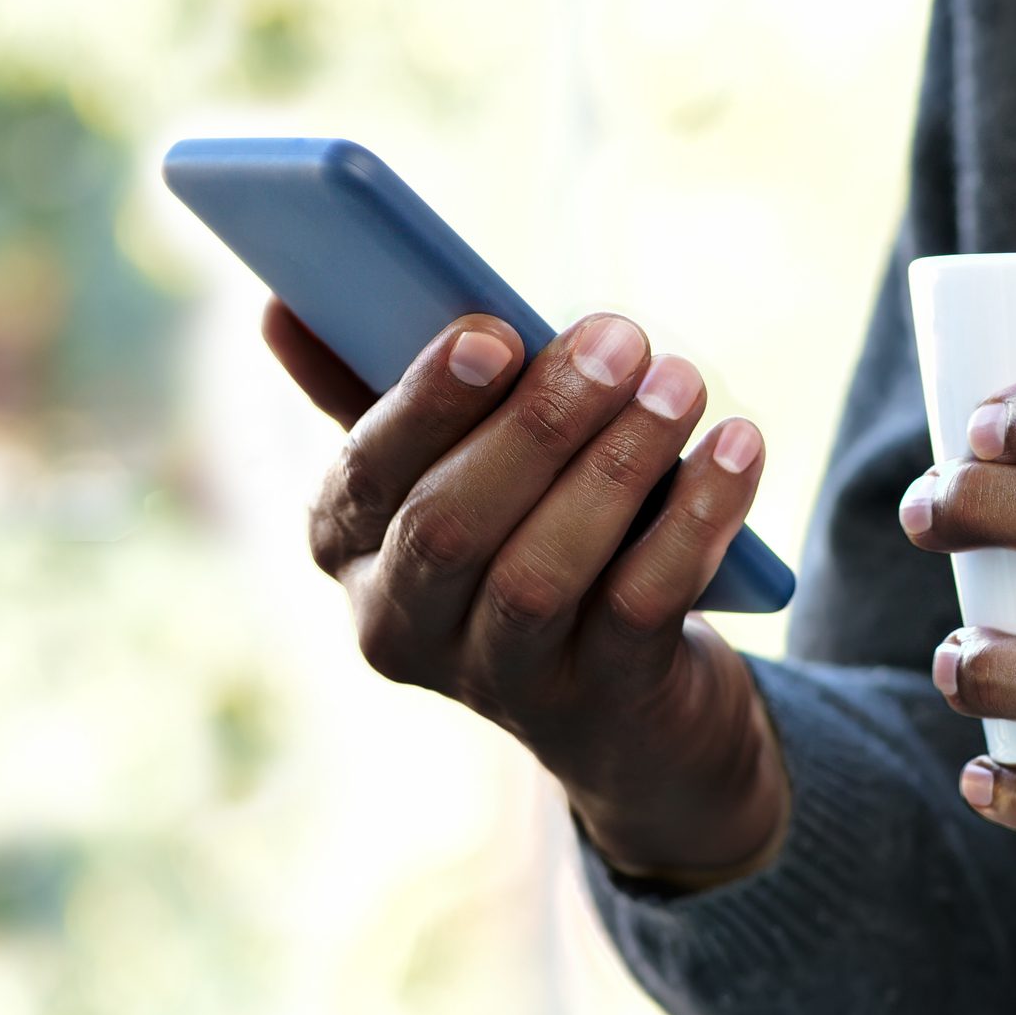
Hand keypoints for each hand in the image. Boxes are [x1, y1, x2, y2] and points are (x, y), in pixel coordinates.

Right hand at [263, 299, 787, 887]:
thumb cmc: (524, 537)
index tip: (493, 330)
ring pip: (543, 572)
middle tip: (620, 338)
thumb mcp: (448, 467)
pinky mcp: (602, 703)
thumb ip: (376, 390)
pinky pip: (643, 606)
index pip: (363, 476)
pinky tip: (737, 447)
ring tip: (680, 381)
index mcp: (347, 548)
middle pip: (451, 526)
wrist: (628, 710)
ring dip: (620, 464)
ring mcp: (501, 679)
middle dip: (538, 424)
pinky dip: (695, 519)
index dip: (426, 405)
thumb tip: (277, 304)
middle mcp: (401, 626)